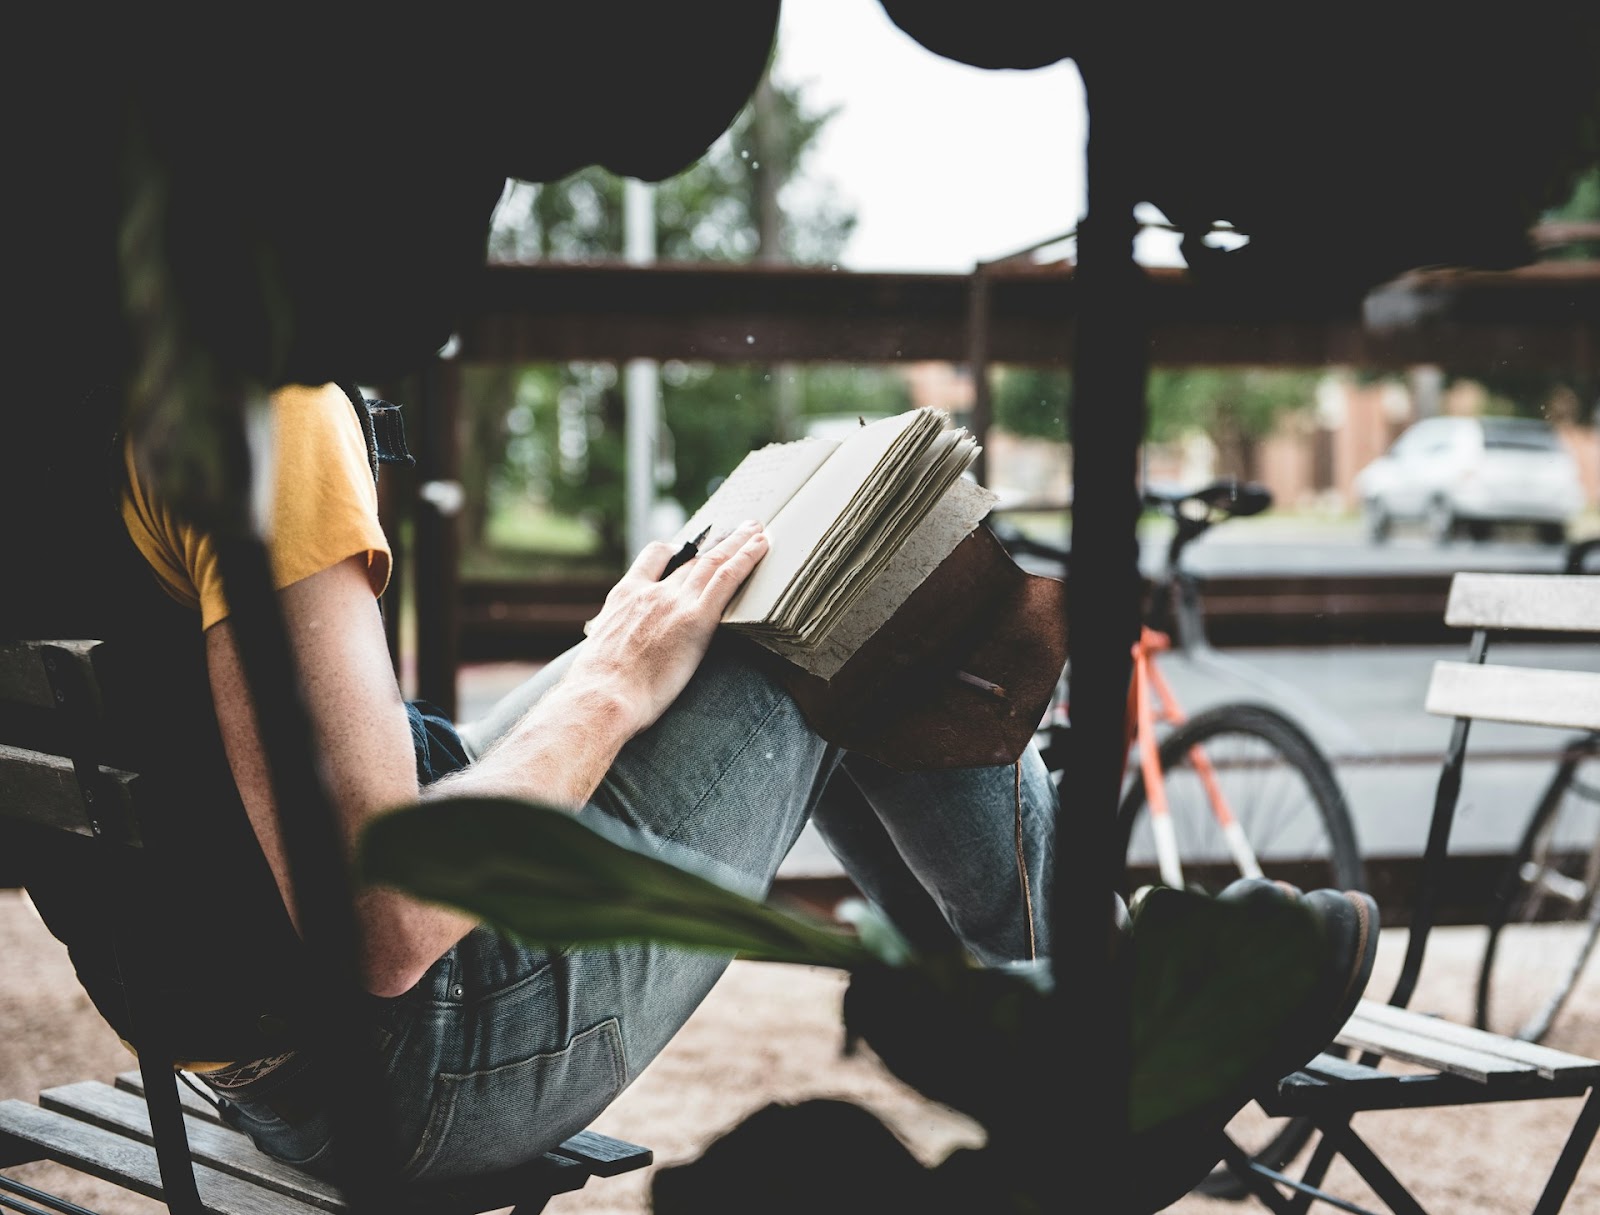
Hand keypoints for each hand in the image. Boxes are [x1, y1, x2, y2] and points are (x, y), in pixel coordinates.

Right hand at [569, 520, 767, 736]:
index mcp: (625, 596)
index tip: (690, 546)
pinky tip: (761, 546)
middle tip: (736, 530)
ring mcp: (674, 602)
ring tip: (757, 530)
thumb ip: (618, 639)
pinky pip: (726, 578)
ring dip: (738, 543)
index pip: (653, 557)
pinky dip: (747, 557)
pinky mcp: (696, 619)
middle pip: (690, 558)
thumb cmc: (598, 689)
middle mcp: (651, 591)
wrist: (601, 696)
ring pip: (712, 562)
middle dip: (715, 543)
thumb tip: (623, 654)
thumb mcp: (600, 650)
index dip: (675, 549)